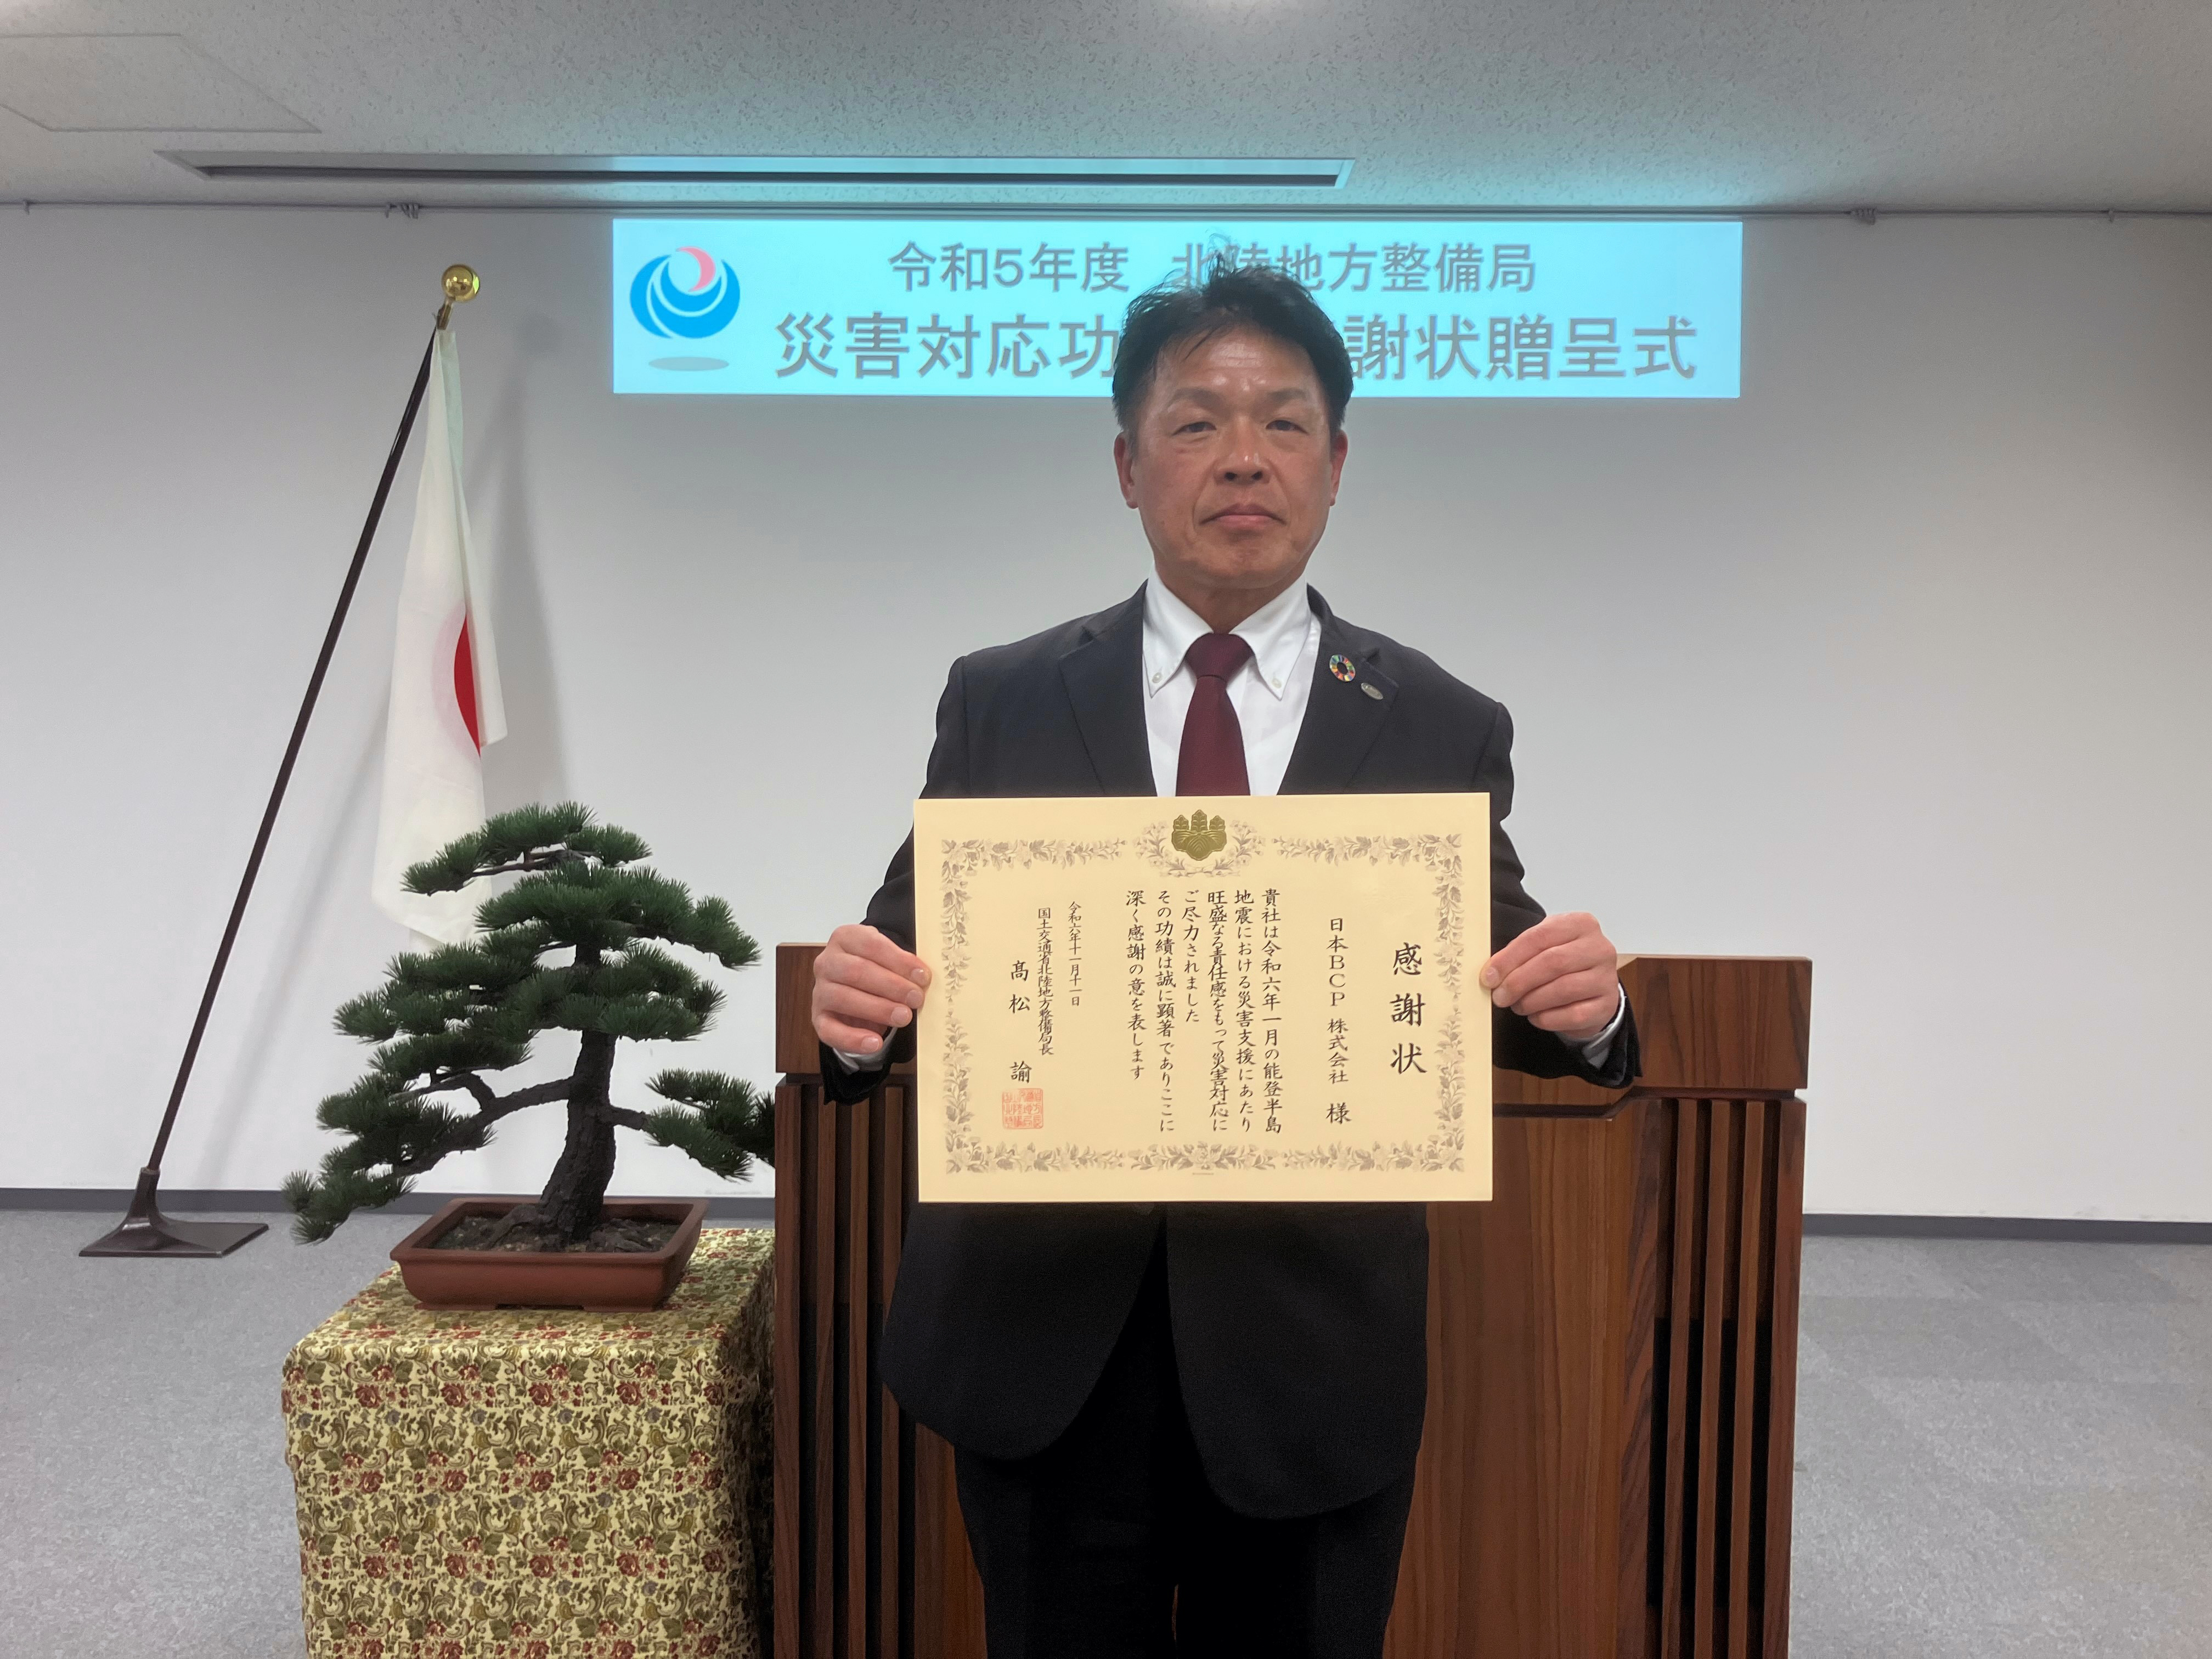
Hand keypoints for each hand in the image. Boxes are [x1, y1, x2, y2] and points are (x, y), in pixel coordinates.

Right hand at [813, 923, 932, 1057]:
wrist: (857, 988)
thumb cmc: (877, 969)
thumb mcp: (889, 958)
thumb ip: (903, 963)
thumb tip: (923, 977)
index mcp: (845, 938)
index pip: (871, 944)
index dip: (898, 960)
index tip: (922, 975)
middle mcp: (827, 962)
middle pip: (856, 971)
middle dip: (890, 986)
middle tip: (916, 998)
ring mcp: (820, 990)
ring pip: (843, 998)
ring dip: (877, 1009)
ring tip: (903, 1017)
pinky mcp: (819, 1017)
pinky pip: (830, 1030)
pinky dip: (852, 1039)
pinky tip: (875, 1043)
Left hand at [1480, 912, 1620, 1043]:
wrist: (1593, 989)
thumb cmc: (1563, 963)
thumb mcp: (1544, 946)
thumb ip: (1520, 952)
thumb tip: (1492, 973)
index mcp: (1580, 924)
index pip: (1539, 937)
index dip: (1510, 958)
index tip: (1489, 976)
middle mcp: (1599, 948)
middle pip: (1552, 962)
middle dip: (1519, 982)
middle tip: (1500, 996)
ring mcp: (1606, 978)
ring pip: (1562, 990)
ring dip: (1531, 1001)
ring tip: (1517, 1005)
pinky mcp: (1606, 1006)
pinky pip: (1571, 1015)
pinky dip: (1546, 1018)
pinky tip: (1535, 1016)